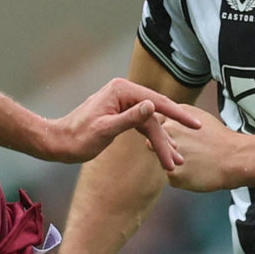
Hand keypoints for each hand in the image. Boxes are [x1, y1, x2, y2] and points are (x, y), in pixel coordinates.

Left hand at [45, 78, 202, 168]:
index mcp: (121, 91)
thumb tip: (152, 106)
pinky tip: (163, 152)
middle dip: (169, 138)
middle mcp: (124, 92)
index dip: (178, 115)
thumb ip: (130, 118)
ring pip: (150, 123)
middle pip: (156, 114)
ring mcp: (123, 103)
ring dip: (162, 143)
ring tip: (176, 161)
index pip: (156, 102)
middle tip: (181, 158)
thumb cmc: (77, 138)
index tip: (196, 126)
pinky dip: (152, 139)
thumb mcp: (105, 129)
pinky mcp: (121, 114)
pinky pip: (143, 126)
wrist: (58, 143)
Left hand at [155, 111, 253, 192]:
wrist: (235, 158)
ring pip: (162, 160)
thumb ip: (177, 117)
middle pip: (153, 143)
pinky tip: (195, 171)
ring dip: (172, 162)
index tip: (170, 138)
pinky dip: (181, 175)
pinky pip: (170, 175)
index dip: (159, 133)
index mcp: (173, 119)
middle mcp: (168, 134)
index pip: (153, 126)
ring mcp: (169, 153)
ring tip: (194, 160)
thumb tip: (165, 119)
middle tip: (188, 151)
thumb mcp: (198, 117)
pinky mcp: (173, 173)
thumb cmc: (219, 138)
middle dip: (166, 149)